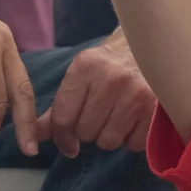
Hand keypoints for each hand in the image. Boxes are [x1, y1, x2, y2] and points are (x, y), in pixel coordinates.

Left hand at [39, 29, 156, 156]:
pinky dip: (131, 139)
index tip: (68, 144)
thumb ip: (58, 107)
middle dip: (89, 131)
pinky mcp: (155, 109)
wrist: (152, 46)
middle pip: (85, 133)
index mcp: (85, 67)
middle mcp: (111, 79)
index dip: (62, 138)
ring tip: (117, 117)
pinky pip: (133, 144)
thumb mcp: (82, 75)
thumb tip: (35, 136)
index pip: (63, 118)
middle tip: (100, 116)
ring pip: (108, 141)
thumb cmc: (111, 65)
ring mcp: (135, 94)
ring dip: (110, 136)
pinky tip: (134, 120)